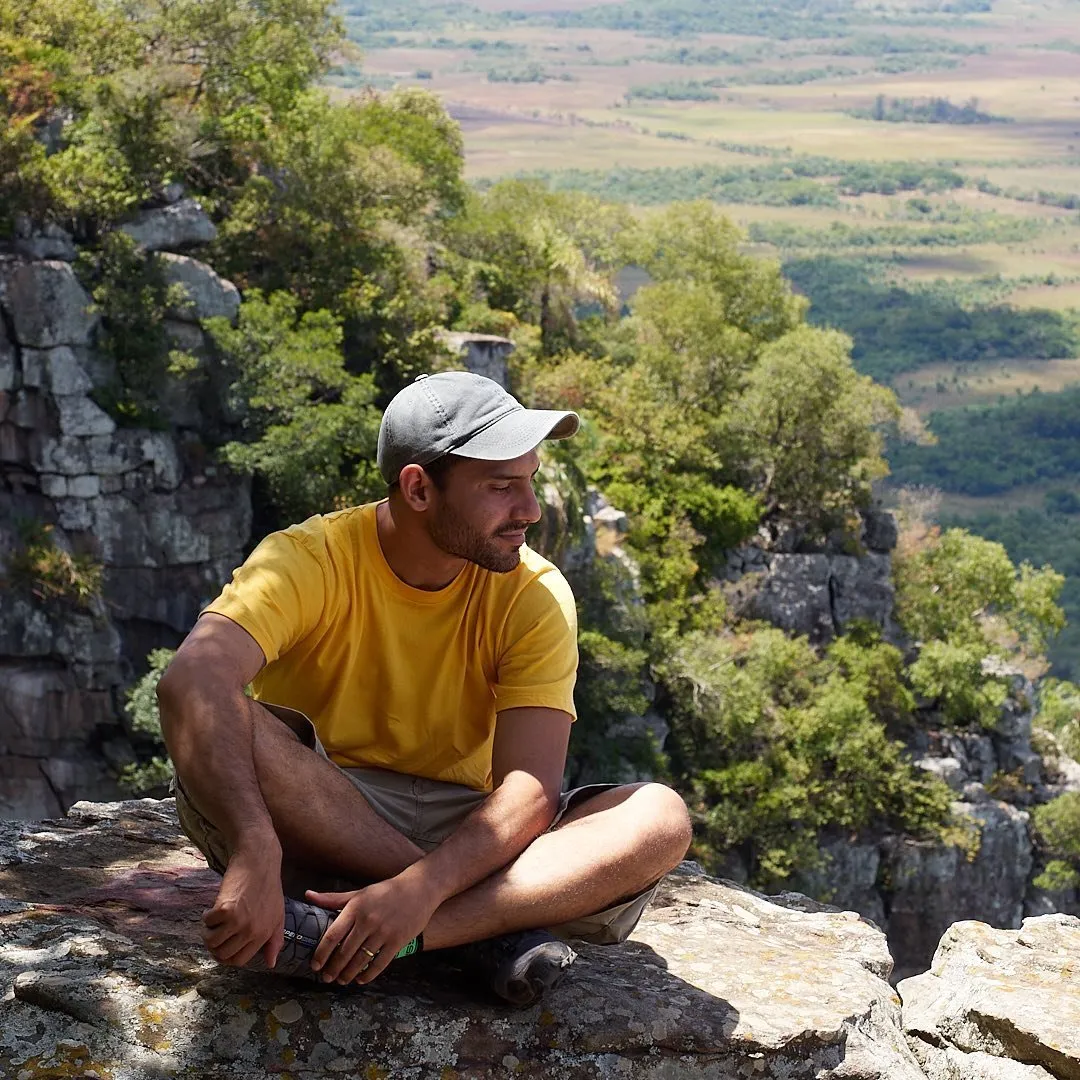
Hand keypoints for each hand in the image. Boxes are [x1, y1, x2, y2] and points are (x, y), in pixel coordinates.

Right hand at [201, 845, 283, 967]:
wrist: (259, 861)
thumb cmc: (268, 887)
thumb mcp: (278, 915)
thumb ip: (274, 941)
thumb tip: (271, 964)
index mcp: (264, 935)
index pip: (240, 961)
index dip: (227, 956)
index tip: (223, 945)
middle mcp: (251, 931)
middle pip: (222, 954)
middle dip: (215, 946)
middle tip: (215, 931)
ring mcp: (238, 921)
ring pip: (211, 943)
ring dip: (208, 933)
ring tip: (213, 920)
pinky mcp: (225, 909)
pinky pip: (207, 924)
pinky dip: (206, 917)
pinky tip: (213, 907)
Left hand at [307, 875, 436, 985]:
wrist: (419, 889)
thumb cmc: (386, 891)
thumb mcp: (359, 892)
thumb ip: (333, 899)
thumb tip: (308, 895)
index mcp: (356, 907)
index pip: (332, 936)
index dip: (321, 954)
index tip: (315, 965)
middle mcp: (368, 920)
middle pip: (344, 952)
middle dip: (332, 969)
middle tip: (326, 978)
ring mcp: (383, 932)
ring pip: (360, 960)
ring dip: (347, 974)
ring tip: (341, 980)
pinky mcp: (397, 941)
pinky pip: (379, 964)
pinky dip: (367, 975)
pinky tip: (360, 979)